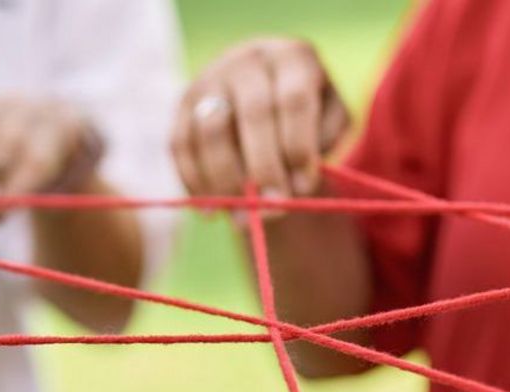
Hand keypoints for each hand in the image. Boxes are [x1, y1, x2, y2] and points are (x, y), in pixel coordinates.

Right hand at [172, 39, 347, 198]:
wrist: (262, 83)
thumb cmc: (303, 109)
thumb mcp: (329, 117)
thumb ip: (322, 145)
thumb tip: (295, 186)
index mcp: (292, 57)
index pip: (294, 99)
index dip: (298, 146)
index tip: (303, 187)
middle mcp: (248, 60)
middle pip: (253, 112)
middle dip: (264, 167)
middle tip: (273, 208)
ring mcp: (209, 79)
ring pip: (210, 131)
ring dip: (226, 180)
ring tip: (242, 216)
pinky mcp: (182, 104)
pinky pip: (181, 146)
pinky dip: (194, 183)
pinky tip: (212, 211)